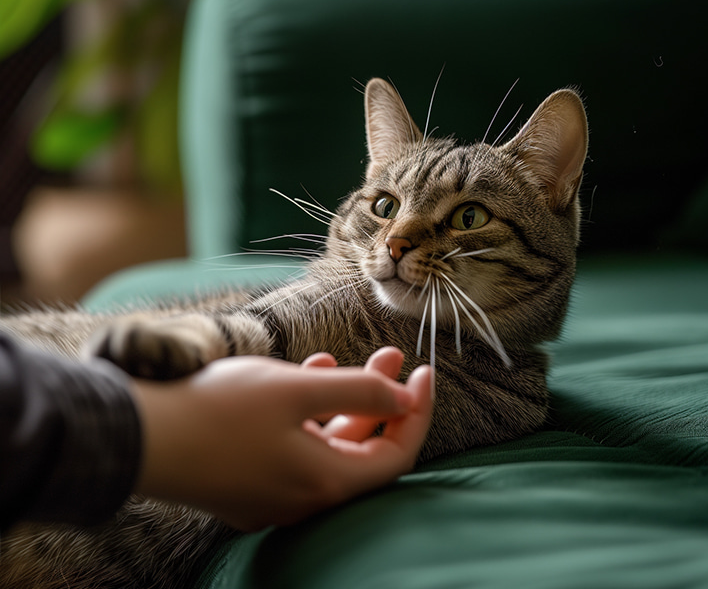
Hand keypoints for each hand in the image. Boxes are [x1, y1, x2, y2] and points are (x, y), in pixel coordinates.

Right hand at [131, 347, 432, 530]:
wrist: (135, 437)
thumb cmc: (217, 411)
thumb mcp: (296, 389)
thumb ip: (359, 391)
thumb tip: (405, 398)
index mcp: (325, 483)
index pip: (397, 455)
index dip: (417, 412)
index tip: (424, 372)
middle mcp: (304, 500)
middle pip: (362, 450)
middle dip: (381, 399)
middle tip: (392, 356)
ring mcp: (273, 497)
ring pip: (326, 447)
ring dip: (343, 402)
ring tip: (344, 356)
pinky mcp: (247, 485)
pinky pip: (294, 450)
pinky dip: (307, 415)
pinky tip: (302, 375)